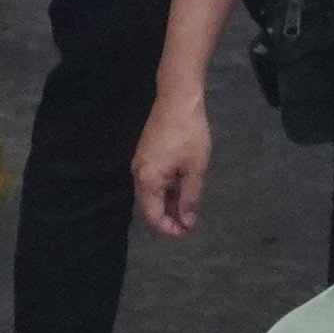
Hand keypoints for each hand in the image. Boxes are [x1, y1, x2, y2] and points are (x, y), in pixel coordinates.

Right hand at [132, 94, 211, 236]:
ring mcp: (141, 163)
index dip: (169, 229)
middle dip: (170, 218)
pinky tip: (185, 189)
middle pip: (150, 206)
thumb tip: (187, 221)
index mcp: (148, 180)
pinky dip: (168, 189)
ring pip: (153, 193)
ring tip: (191, 208)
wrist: (178, 99)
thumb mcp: (195, 169)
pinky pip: (155, 180)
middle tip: (191, 223)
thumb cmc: (189, 134)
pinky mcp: (147, 155)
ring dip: (170, 203)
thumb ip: (190, 198)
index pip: (153, 216)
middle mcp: (138, 173)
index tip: (187, 233)